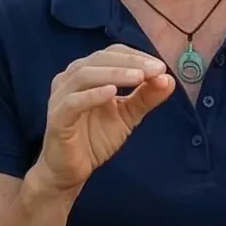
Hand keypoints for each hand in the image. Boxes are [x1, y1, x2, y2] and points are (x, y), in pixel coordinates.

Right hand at [32, 46, 174, 192]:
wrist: (70, 171)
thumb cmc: (94, 139)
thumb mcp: (127, 116)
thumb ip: (145, 97)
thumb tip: (168, 80)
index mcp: (86, 73)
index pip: (112, 54)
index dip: (136, 56)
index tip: (161, 68)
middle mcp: (70, 79)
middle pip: (99, 59)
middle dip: (130, 63)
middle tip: (156, 70)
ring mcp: (60, 97)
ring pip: (85, 75)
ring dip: (115, 74)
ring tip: (139, 77)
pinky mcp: (57, 118)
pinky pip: (73, 102)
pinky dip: (93, 95)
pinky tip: (112, 93)